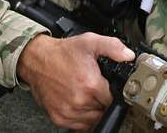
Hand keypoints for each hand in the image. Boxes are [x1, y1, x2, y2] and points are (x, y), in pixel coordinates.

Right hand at [17, 33, 134, 129]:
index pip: (114, 99)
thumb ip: (113, 47)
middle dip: (103, 100)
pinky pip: (79, 126)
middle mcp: (80, 101)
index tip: (107, 86)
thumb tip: (129, 56)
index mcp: (90, 85)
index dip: (113, 92)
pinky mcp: (59, 118)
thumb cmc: (62, 52)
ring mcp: (68, 112)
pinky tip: (79, 102)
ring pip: (93, 120)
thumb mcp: (90, 42)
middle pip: (104, 110)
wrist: (37, 59)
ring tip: (86, 94)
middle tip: (95, 88)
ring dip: (93, 110)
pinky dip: (82, 117)